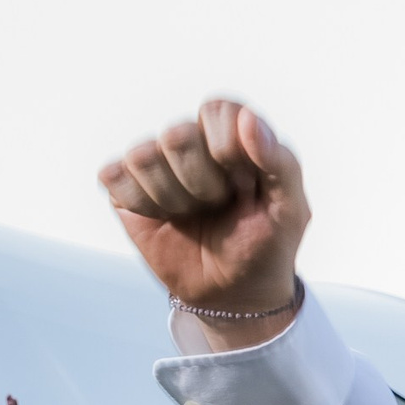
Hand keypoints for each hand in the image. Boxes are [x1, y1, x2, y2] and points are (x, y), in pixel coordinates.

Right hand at [98, 100, 307, 327]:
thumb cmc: (265, 247)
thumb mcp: (291, 211)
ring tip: (193, 215)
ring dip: (173, 199)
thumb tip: (248, 119)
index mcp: (233, 137)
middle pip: (178, 135)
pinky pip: (113, 176)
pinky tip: (163, 220)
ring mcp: (155, 162)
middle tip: (218, 207)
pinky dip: (141, 205)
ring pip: (143, 157)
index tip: (243, 184)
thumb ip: (281, 163)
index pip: (217, 109)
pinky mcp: (124, 186)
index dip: (226, 147)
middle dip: (203, 184)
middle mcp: (192, 142)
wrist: (233, 295)